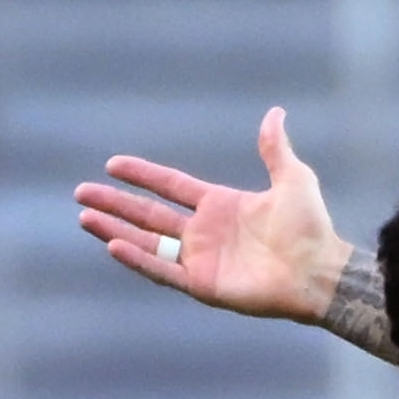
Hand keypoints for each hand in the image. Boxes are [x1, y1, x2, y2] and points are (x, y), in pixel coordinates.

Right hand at [71, 107, 352, 322]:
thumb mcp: (292, 178)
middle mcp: (203, 232)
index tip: (113, 164)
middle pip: (148, 214)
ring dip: (115, 230)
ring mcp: (200, 260)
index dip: (142, 175)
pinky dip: (138, 259)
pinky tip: (113, 244)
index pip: (170, 187)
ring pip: (146, 243)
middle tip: (81, 193)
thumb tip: (274, 113)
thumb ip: (275, 149)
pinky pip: (162, 271)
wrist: (317, 270)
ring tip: (85, 217)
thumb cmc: (309, 227)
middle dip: (115, 203)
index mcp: (219, 205)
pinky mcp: (202, 285)